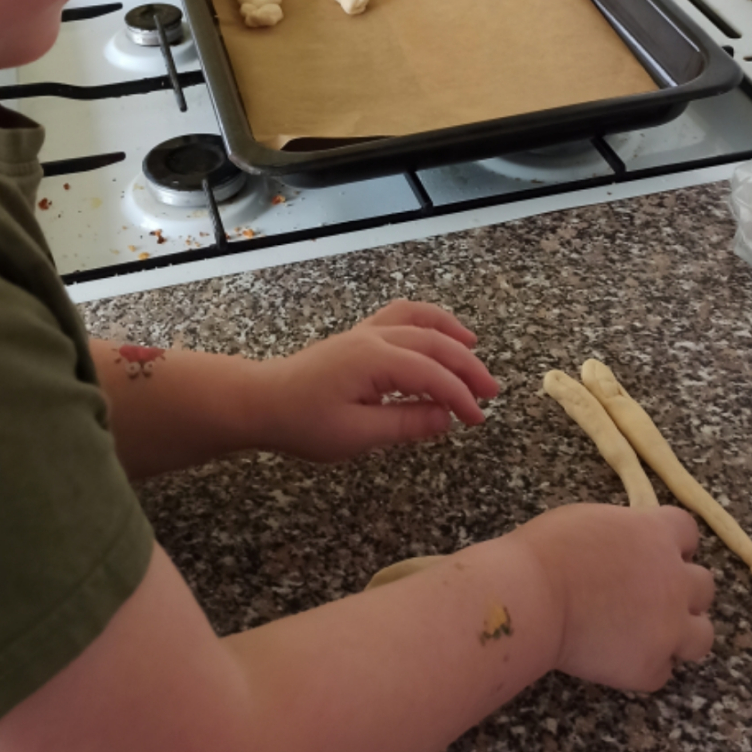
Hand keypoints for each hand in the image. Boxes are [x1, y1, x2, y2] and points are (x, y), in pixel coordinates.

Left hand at [260, 300, 499, 460]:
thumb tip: (446, 418)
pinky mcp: (360, 336)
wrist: (261, 402)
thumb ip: (405, 425)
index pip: (432, 374)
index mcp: (374, 360)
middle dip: (467, 367)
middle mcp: (374, 338)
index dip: (460, 396)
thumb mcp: (356, 435)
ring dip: (452, 334)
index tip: (477, 420)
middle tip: (490, 393)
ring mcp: (366, 332)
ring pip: (420, 320)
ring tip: (474, 351)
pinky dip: (429, 322)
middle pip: (434, 343)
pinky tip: (439, 335)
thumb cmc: (303, 423)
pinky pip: (402, 316)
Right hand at [510, 503, 715, 691]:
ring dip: (680, 635)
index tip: (659, 555)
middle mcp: (675, 579)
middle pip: (703, 586)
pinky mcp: (650, 665)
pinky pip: (662, 672)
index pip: (688, 533)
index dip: (674, 546)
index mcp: (657, 535)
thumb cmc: (547, 552)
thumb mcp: (591, 520)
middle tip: (652, 601)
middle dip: (682, 592)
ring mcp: (669, 626)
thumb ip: (622, 534)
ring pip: (701, 636)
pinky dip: (645, 668)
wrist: (533, 597)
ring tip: (650, 638)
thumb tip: (622, 547)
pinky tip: (620, 663)